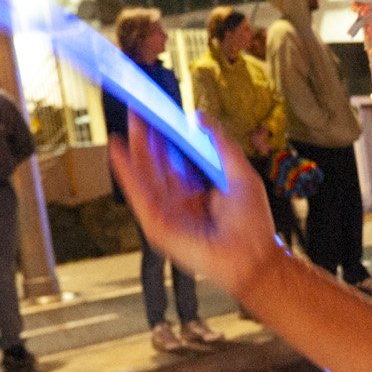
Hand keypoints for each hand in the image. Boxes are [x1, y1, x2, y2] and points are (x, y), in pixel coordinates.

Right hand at [108, 111, 282, 300]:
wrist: (252, 256)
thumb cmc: (252, 223)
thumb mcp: (239, 173)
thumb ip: (220, 144)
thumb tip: (200, 117)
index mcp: (198, 192)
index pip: (175, 161)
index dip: (165, 139)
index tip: (158, 116)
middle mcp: (180, 203)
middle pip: (156, 166)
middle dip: (146, 140)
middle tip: (138, 114)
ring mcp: (167, 214)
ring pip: (144, 177)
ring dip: (133, 152)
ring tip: (126, 127)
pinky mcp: (158, 225)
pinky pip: (138, 196)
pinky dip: (127, 174)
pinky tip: (119, 154)